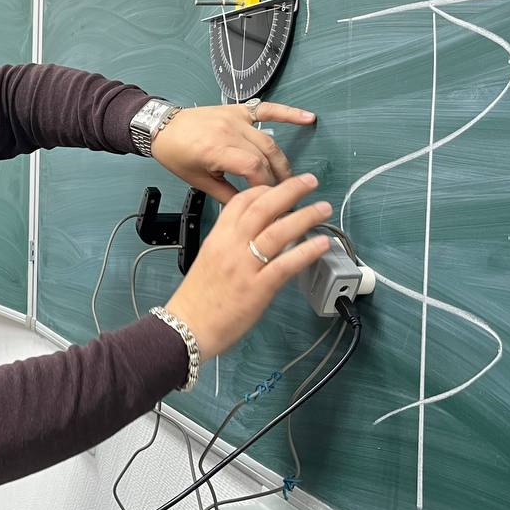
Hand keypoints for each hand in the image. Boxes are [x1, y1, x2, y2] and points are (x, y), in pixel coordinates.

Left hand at [150, 102, 315, 202]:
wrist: (162, 127)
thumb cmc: (176, 154)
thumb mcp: (198, 181)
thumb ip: (226, 195)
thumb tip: (251, 208)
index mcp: (215, 149)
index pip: (254, 168)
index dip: (266, 186)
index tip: (271, 200)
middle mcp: (228, 131)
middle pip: (265, 156)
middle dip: (277, 178)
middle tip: (284, 195)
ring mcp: (235, 118)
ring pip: (268, 141)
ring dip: (282, 160)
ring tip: (290, 178)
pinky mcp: (238, 111)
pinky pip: (267, 109)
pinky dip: (289, 113)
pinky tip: (308, 118)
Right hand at [165, 173, 331, 356]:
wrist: (187, 326)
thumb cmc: (197, 299)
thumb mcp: (208, 260)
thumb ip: (231, 245)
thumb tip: (257, 237)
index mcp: (217, 238)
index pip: (241, 201)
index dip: (264, 190)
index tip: (280, 187)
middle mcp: (231, 246)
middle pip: (263, 207)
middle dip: (290, 190)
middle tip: (309, 182)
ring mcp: (245, 266)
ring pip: (279, 231)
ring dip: (305, 216)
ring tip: (323, 209)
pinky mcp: (258, 288)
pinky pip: (287, 263)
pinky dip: (307, 251)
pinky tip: (321, 243)